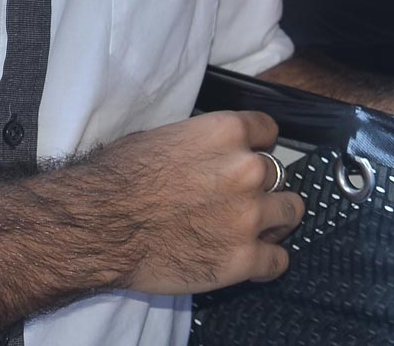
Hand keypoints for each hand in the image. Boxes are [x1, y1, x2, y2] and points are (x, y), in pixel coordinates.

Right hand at [93, 110, 303, 294]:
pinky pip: (279, 261)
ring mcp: (249, 216)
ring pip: (290, 213)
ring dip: (274, 220)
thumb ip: (202, 144)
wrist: (102, 223)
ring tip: (255, 229)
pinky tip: (254, 260)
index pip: (268, 131)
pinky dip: (269, 261)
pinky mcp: (244, 259)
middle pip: (280, 174)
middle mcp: (247, 170)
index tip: (249, 157)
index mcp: (227, 132)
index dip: (257, 146)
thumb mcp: (165, 137)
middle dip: (263, 186)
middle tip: (242, 199)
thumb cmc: (120, 177)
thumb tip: (208, 155)